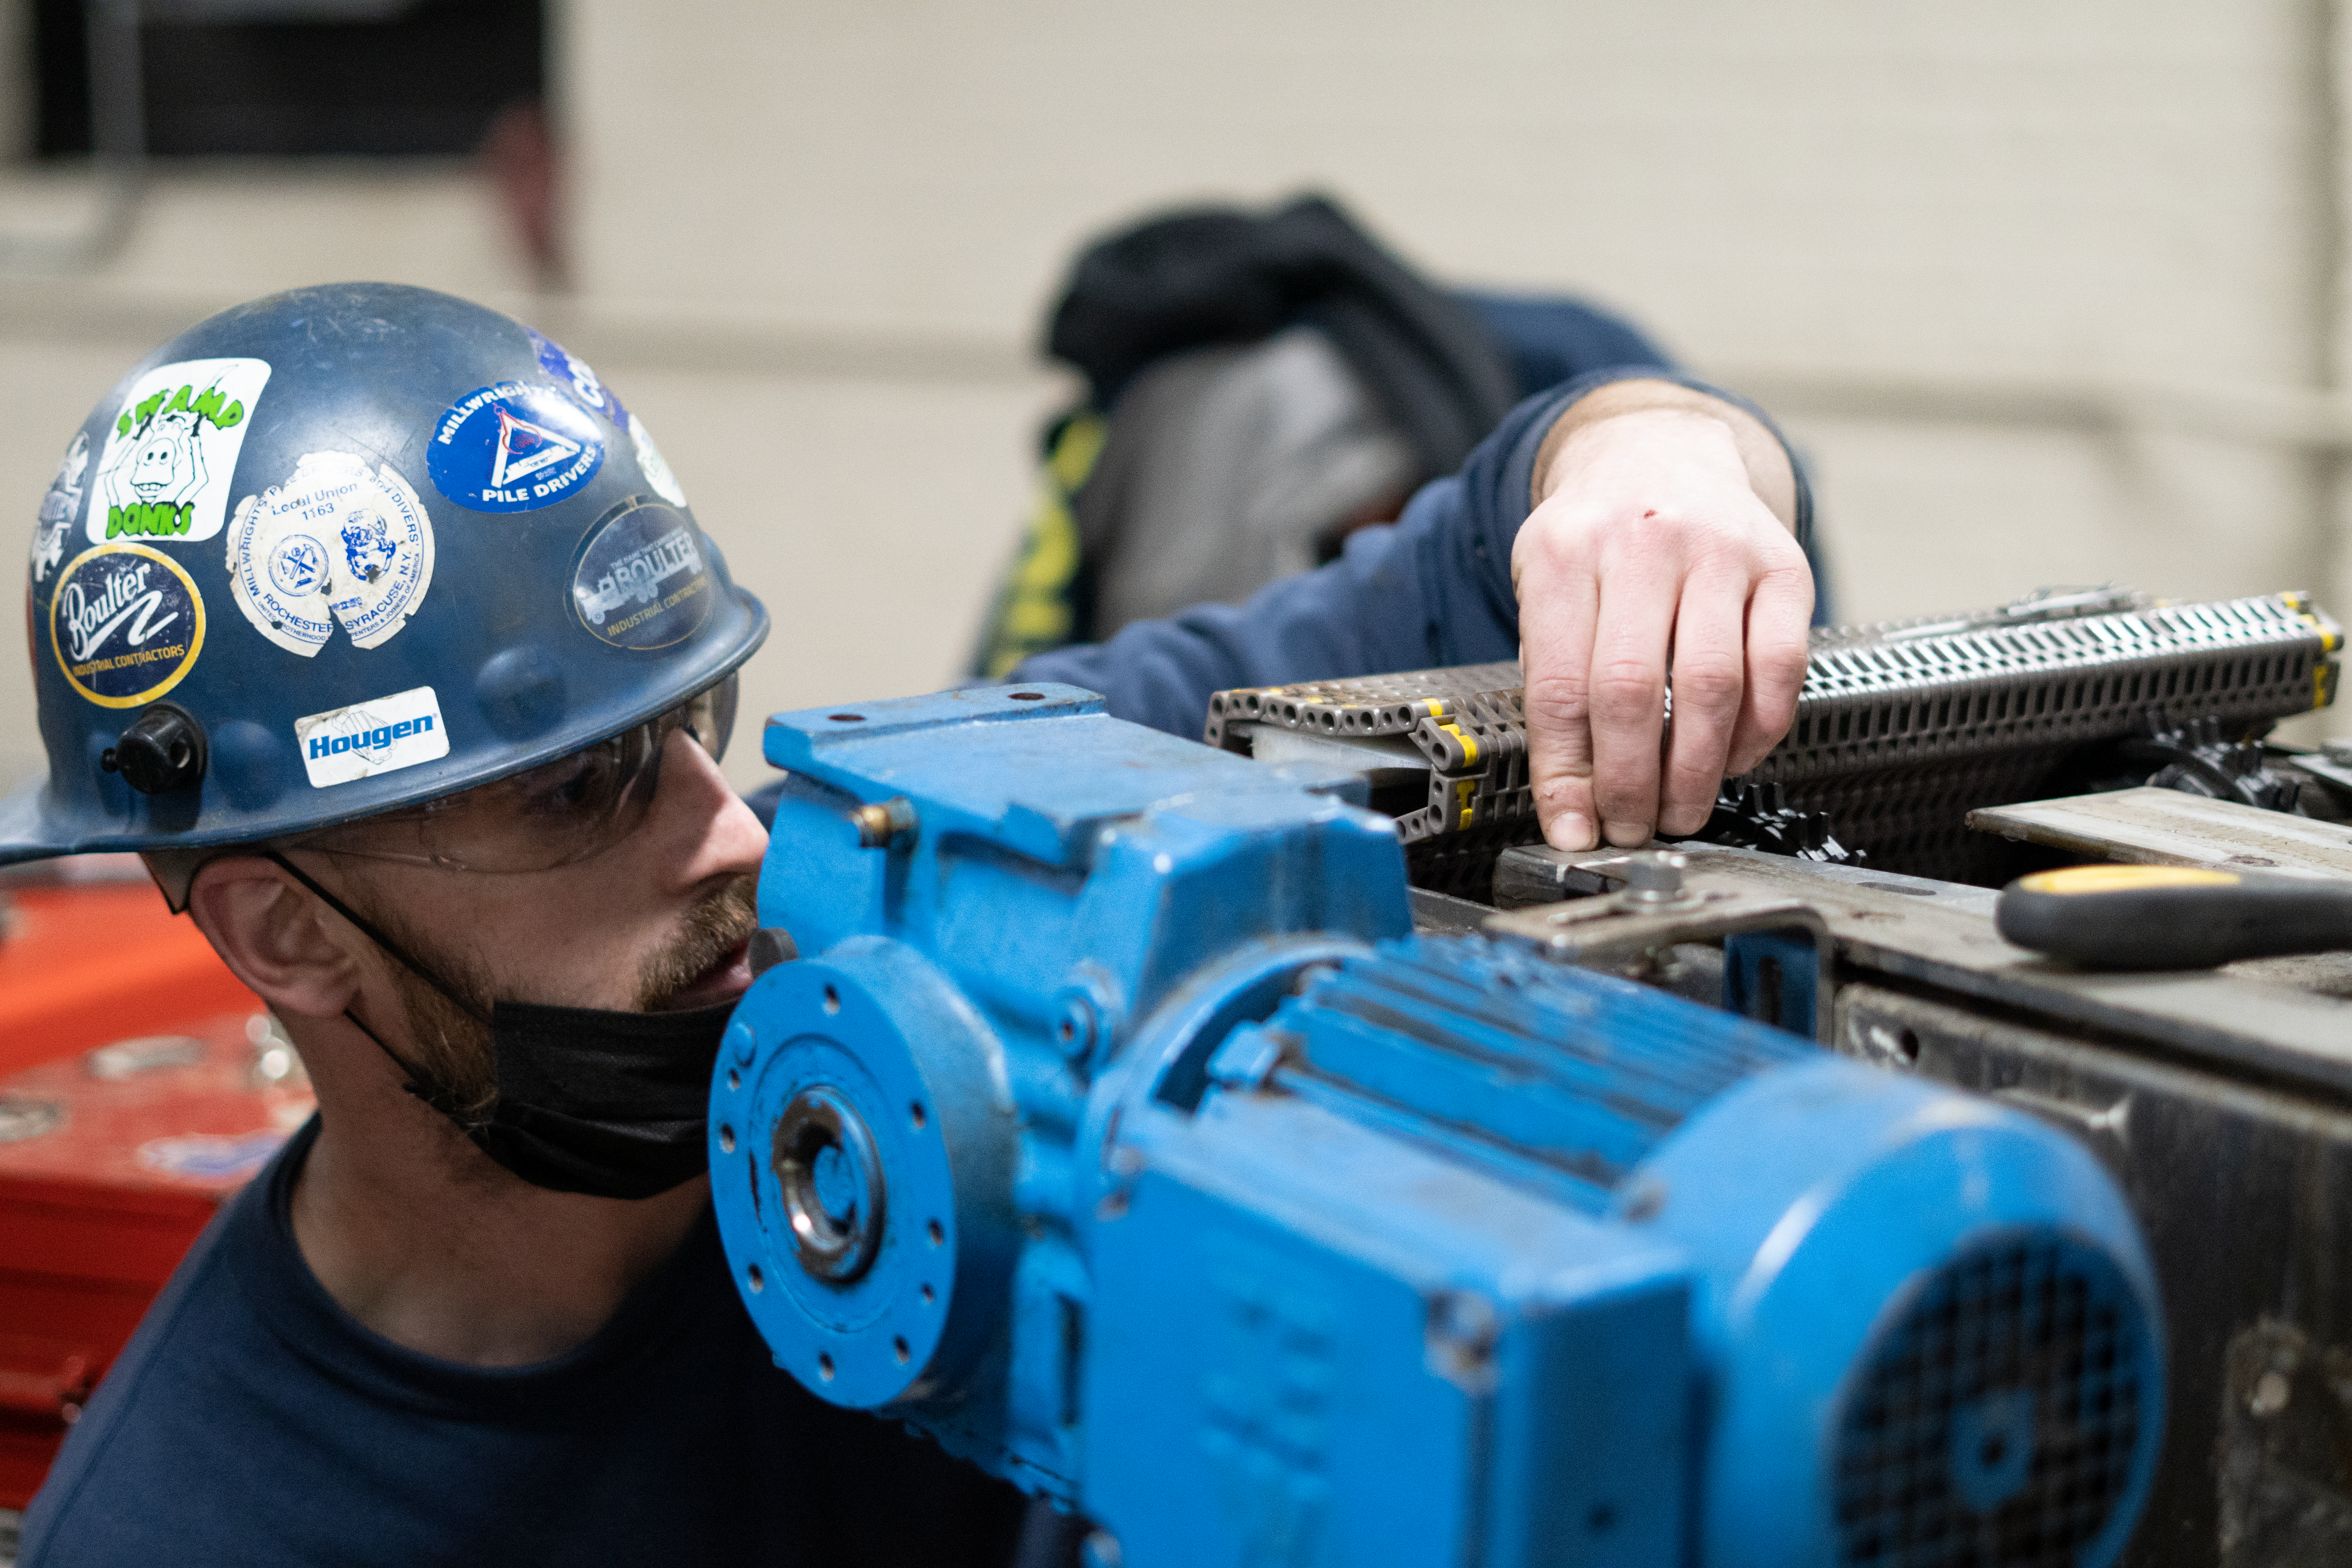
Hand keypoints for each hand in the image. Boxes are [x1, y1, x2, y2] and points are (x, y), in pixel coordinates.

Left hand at [1513, 384, 1813, 851]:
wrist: (1660, 451)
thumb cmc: (1597, 537)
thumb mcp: (1547, 587)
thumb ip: (1552, 681)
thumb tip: (1571, 802)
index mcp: (1564, 551)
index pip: (1558, 685)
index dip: (1567, 773)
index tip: (1574, 828)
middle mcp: (1642, 542)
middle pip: (1632, 690)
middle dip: (1630, 783)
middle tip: (1632, 828)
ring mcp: (1720, 549)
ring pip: (1712, 685)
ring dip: (1695, 770)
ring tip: (1680, 811)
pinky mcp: (1784, 564)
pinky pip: (1780, 668)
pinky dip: (1758, 732)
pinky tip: (1734, 757)